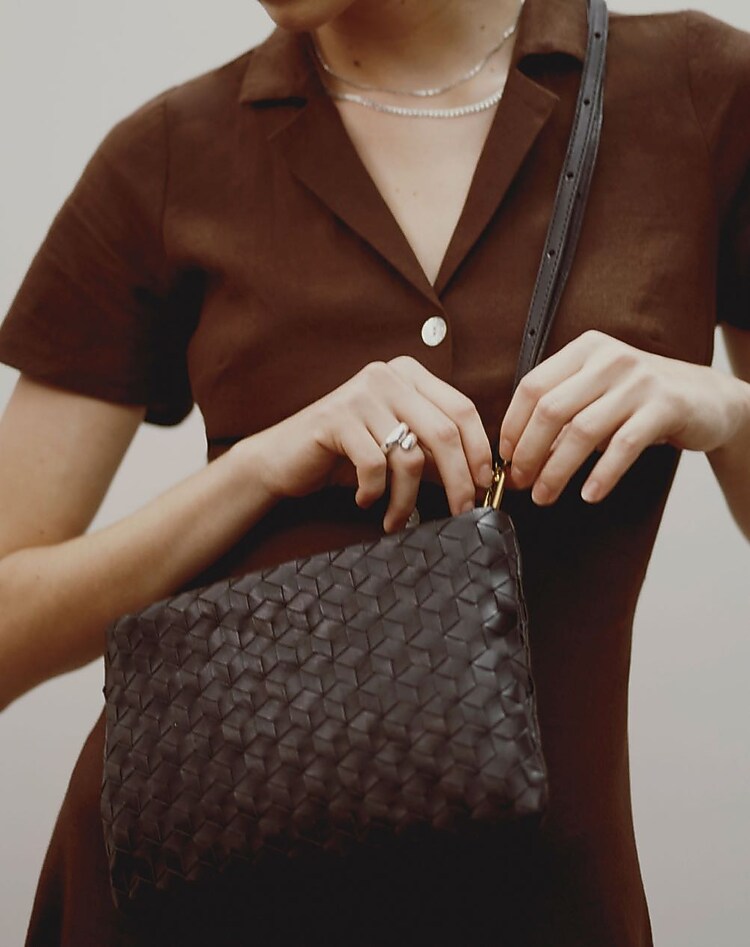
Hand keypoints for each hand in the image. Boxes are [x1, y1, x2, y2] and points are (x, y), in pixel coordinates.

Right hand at [248, 356, 493, 531]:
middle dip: (458, 481)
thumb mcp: (397, 447)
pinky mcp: (336, 418)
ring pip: (409, 455)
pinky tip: (364, 499)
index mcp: (409, 375)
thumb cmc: (344, 455)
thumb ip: (434, 451)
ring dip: (407, 499)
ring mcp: (361, 394)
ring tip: (396, 518)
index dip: (480, 451)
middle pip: (444, 432)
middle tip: (462, 512)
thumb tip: (480, 477)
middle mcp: (387, 376)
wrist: (283, 458)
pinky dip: (374, 493)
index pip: (462, 409)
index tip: (485, 486)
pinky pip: (375, 466)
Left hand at [498, 329, 749, 504]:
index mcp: (584, 350)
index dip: (512, 426)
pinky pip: (623, 446)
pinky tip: (589, 495)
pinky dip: (602, 475)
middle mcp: (609, 359)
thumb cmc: (639, 400)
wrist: (707, 397)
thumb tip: (518, 454)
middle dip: (528, 453)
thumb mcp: (597, 392)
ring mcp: (638, 381)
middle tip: (520, 483)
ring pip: (581, 431)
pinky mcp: (664, 406)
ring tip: (545, 496)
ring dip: (557, 471)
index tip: (506, 459)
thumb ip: (561, 412)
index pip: (531, 386)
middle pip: (550, 410)